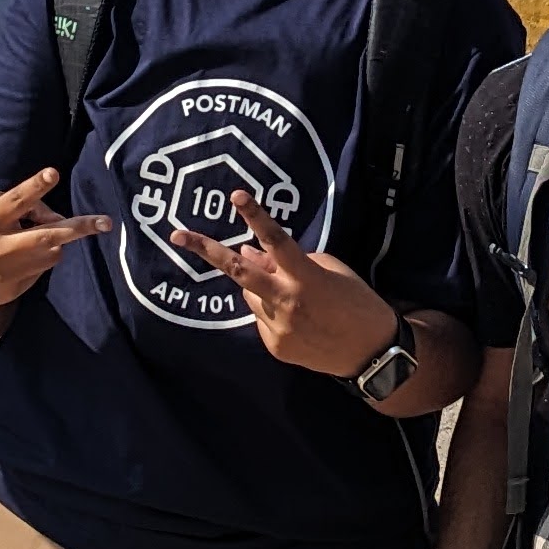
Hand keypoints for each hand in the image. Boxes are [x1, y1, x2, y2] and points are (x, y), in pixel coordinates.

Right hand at [0, 169, 112, 328]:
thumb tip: (46, 211)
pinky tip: (20, 256)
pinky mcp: (9, 291)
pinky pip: (38, 271)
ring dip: (57, 242)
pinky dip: (38, 259)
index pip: (13, 200)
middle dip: (79, 228)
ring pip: (51, 255)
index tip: (52, 173)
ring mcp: (5, 274)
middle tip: (105, 223)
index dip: (34, 187)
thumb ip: (8, 203)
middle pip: (46, 238)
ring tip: (43, 233)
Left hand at [184, 192, 395, 380]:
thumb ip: (288, 261)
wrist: (370, 352)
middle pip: (238, 270)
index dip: (256, 216)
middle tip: (177, 235)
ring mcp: (277, 327)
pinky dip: (272, 311)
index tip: (236, 195)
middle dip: (206, 251)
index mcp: (306, 277)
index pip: (276, 240)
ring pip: (251, 295)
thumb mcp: (330, 270)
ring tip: (297, 297)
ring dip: (262, 287)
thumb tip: (250, 250)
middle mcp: (286, 301)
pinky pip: (262, 319)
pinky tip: (300, 320)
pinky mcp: (274, 346)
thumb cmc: (356, 300)